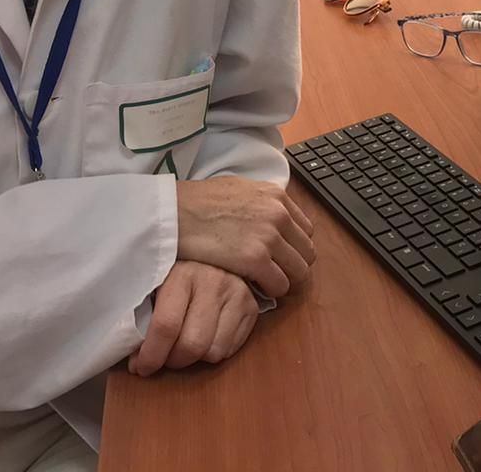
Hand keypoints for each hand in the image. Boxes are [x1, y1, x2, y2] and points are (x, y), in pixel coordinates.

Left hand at [127, 261, 257, 376]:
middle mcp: (213, 282)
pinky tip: (205, 337)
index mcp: (183, 274)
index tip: (139, 367)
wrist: (217, 248)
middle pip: (192, 344)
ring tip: (185, 344)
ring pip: (214, 352)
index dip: (151, 355)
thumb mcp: (158, 280)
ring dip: (195, 358)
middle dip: (172, 361)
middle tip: (163, 358)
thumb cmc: (179, 269)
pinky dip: (214, 351)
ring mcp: (237, 294)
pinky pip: (231, 349)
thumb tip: (135, 358)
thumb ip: (145, 313)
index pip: (166, 325)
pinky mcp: (252, 306)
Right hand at [175, 177, 315, 297]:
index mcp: (276, 195)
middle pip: (307, 252)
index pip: (305, 230)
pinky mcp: (256, 259)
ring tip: (265, 283)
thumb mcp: (238, 189)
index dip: (294, 247)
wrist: (173, 212)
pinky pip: (280, 284)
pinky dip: (271, 290)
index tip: (281, 257)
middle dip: (293, 266)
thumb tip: (268, 216)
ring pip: (299, 271)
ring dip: (285, 280)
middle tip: (275, 274)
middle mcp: (278, 214)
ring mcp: (269, 237)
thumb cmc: (197, 201)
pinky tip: (255, 287)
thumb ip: (260, 203)